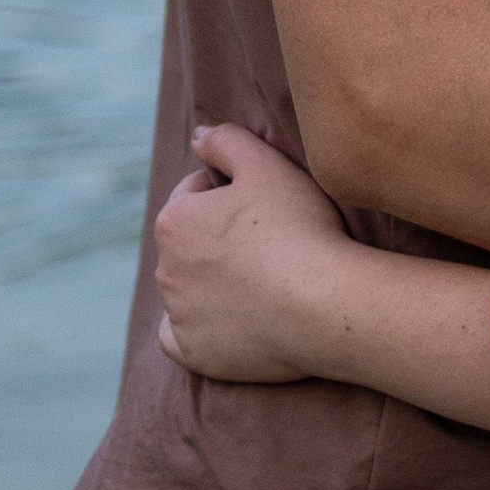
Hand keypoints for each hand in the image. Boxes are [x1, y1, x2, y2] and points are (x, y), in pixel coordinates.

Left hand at [155, 122, 348, 385]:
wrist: (324, 304)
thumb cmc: (299, 229)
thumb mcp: (267, 165)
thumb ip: (226, 141)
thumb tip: (198, 135)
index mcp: (174, 221)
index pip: (195, 192)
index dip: (232, 192)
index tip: (267, 203)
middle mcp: (165, 269)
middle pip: (190, 242)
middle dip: (218, 239)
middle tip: (270, 242)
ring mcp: (179, 315)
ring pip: (186, 289)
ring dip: (211, 281)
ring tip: (262, 281)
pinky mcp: (196, 353)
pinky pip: (180, 339)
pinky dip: (196, 329)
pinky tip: (225, 321)